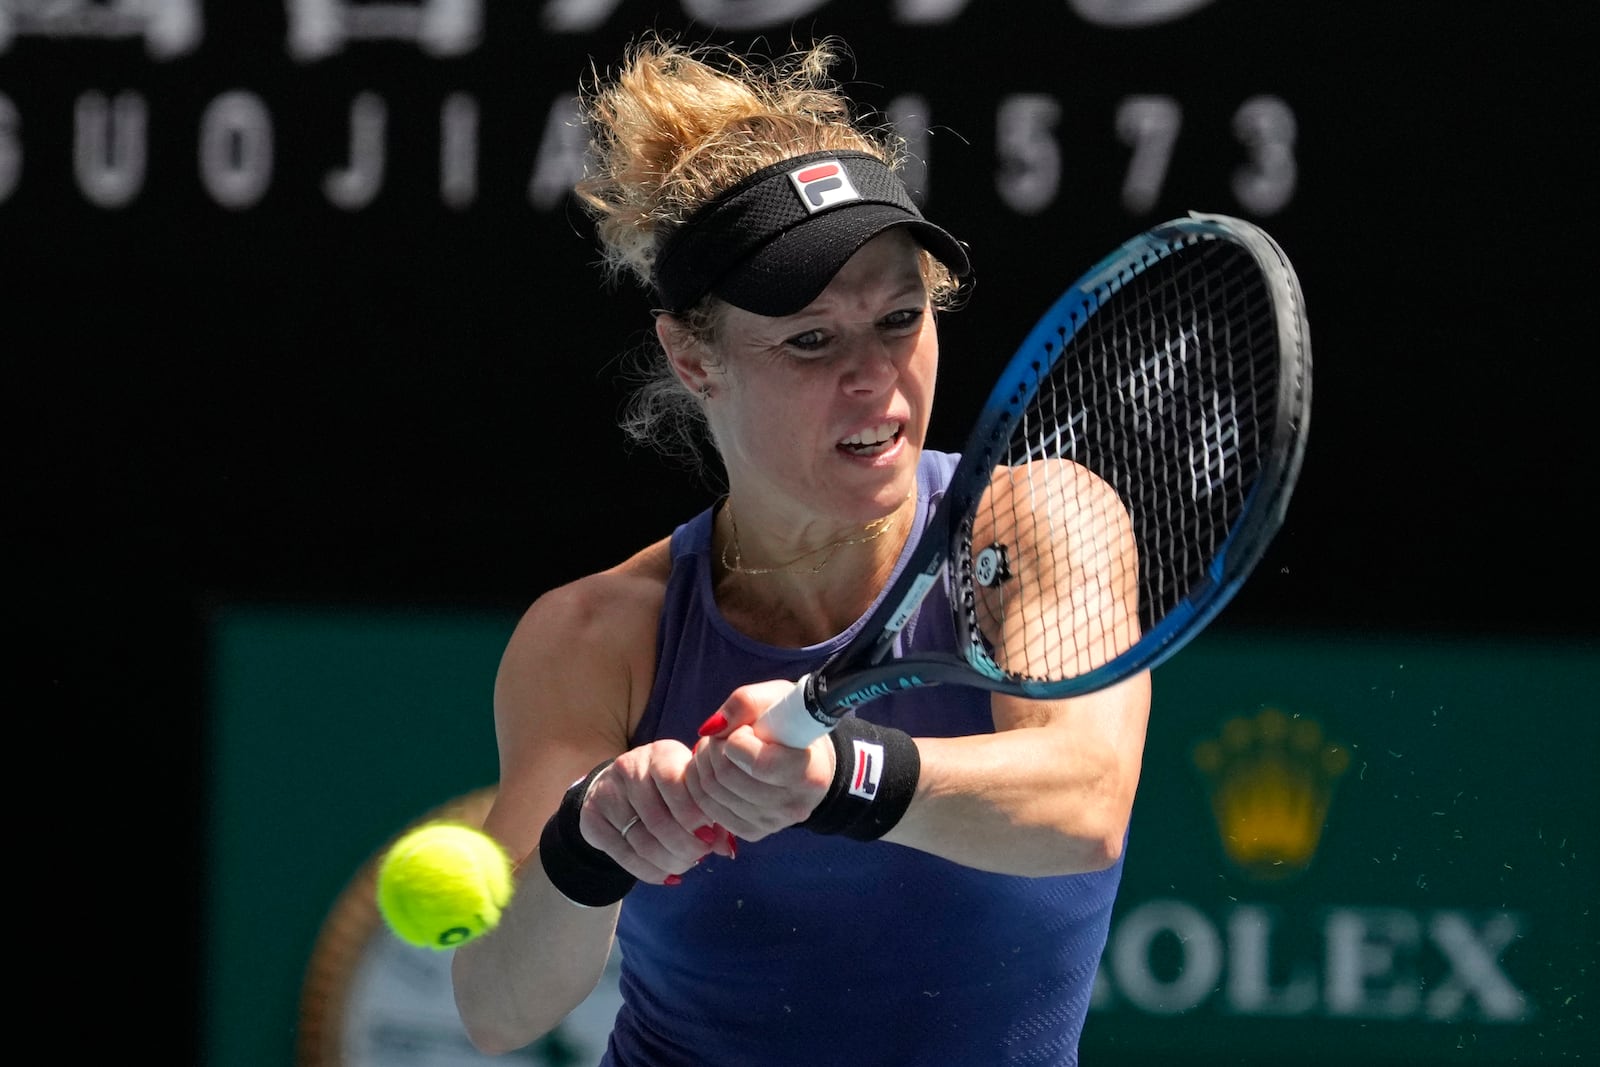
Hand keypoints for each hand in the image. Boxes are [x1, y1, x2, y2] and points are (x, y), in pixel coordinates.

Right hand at [578, 740, 734, 884]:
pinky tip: (666, 874)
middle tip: (699, 856)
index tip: (710, 837)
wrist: (616, 787)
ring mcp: (607, 792)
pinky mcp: (592, 818)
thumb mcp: (690, 789)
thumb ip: (711, 813)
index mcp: (661, 753)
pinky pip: (624, 855)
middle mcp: (629, 767)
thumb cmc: (667, 789)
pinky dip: (650, 871)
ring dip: (669, 862)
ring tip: (684, 866)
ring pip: (642, 841)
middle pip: (659, 819)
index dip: (695, 817)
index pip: (676, 785)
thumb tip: (726, 848)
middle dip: (685, 847)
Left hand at [685, 679, 836, 841]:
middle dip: (714, 748)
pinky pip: (708, 809)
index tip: (744, 730)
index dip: (738, 740)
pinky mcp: (752, 832)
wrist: (806, 759)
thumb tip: (712, 728)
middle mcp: (793, 806)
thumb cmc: (791, 724)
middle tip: (723, 736)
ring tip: (718, 748)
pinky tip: (713, 768)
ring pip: (712, 794)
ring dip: (703, 763)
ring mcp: (772, 823)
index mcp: (809, 774)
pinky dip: (701, 784)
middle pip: (727, 778)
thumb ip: (746, 703)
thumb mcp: (777, 698)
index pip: (759, 764)